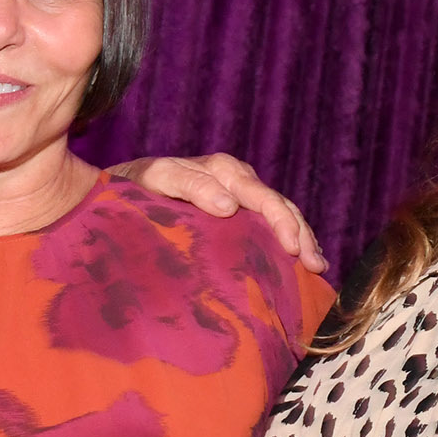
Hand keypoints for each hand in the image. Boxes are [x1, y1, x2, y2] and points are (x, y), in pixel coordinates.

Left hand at [112, 153, 330, 273]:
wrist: (120, 186)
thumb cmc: (134, 184)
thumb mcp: (157, 178)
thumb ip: (191, 185)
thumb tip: (229, 206)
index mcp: (222, 170)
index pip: (262, 198)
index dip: (282, 223)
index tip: (292, 249)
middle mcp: (237, 179)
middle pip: (279, 206)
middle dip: (300, 234)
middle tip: (315, 264)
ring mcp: (240, 194)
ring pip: (281, 214)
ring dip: (301, 238)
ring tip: (318, 266)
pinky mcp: (237, 210)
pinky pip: (268, 223)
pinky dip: (287, 239)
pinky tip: (300, 261)